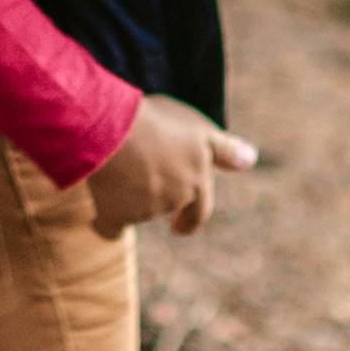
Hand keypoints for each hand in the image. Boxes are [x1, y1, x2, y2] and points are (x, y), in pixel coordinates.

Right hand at [81, 93, 261, 239]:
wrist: (113, 130)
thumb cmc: (156, 123)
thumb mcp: (199, 129)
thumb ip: (225, 149)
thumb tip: (252, 160)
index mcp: (197, 181)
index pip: (201, 208)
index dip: (192, 218)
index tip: (182, 228)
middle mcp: (174, 200)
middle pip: (169, 209)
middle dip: (166, 209)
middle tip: (153, 204)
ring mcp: (145, 211)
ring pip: (138, 213)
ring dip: (131, 200)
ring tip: (118, 169)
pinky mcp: (116, 216)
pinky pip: (110, 227)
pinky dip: (106, 222)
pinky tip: (98, 216)